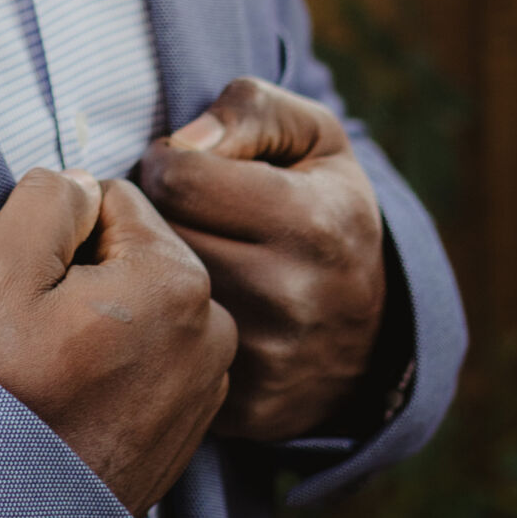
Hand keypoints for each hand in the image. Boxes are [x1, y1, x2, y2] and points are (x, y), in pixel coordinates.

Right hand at [0, 168, 237, 516]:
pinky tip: (80, 403)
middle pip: (134, 253)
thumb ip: (46, 197)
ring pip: (144, 306)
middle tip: (41, 337)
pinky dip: (119, 367)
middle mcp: (212, 326)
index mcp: (176, 277)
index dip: (58, 235)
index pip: (111, 199)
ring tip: (60, 373)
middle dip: (87, 276)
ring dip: (104, 322)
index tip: (33, 292)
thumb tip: (80, 184)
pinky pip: (155, 358)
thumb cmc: (0, 398)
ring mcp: (209, 381)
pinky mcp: (195, 422)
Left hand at [139, 77, 384, 443]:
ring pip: (151, 296)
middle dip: (153, 216)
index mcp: (311, 223)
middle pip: (156, 237)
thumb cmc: (322, 209)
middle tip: (174, 217)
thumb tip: (183, 142)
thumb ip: (249, 110)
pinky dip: (157, 331)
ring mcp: (266, 359)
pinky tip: (177, 315)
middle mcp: (292, 297)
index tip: (181, 170)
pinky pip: (159, 353)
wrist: (369, 331)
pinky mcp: (241, 407)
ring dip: (147, 272)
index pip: (176, 177)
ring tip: (176, 258)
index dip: (167, 161)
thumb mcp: (311, 138)